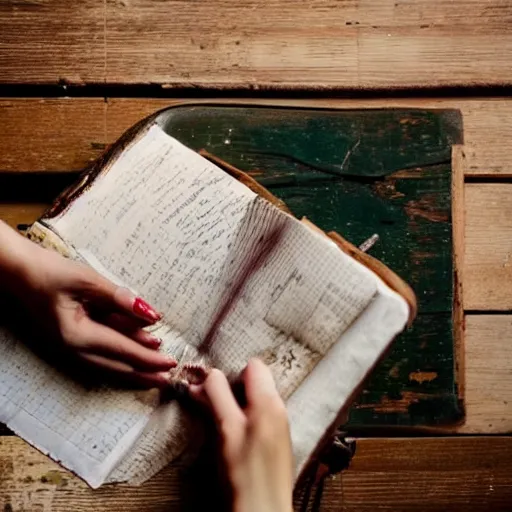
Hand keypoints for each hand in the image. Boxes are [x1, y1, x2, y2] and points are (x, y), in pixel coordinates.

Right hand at [0, 221, 175, 386]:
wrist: (20, 272)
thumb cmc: (51, 273)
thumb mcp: (88, 280)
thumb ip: (120, 299)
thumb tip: (151, 314)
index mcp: (77, 335)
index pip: (122, 350)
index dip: (148, 357)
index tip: (170, 362)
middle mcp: (74, 348)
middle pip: (116, 366)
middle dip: (144, 372)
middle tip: (169, 378)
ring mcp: (72, 346)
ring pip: (109, 363)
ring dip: (134, 368)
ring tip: (157, 373)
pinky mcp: (74, 338)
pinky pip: (102, 352)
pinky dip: (121, 355)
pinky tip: (137, 352)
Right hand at [190, 359, 293, 511]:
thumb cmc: (245, 474)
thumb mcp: (226, 429)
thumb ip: (218, 397)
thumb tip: (209, 374)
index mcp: (270, 401)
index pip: (253, 365)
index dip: (231, 372)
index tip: (213, 386)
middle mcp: (279, 408)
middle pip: (254, 381)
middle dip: (231, 387)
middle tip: (208, 402)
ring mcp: (279, 424)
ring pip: (254, 399)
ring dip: (235, 403)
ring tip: (219, 422)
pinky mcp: (276, 440)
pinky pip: (259, 416)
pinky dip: (244, 418)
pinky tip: (233, 436)